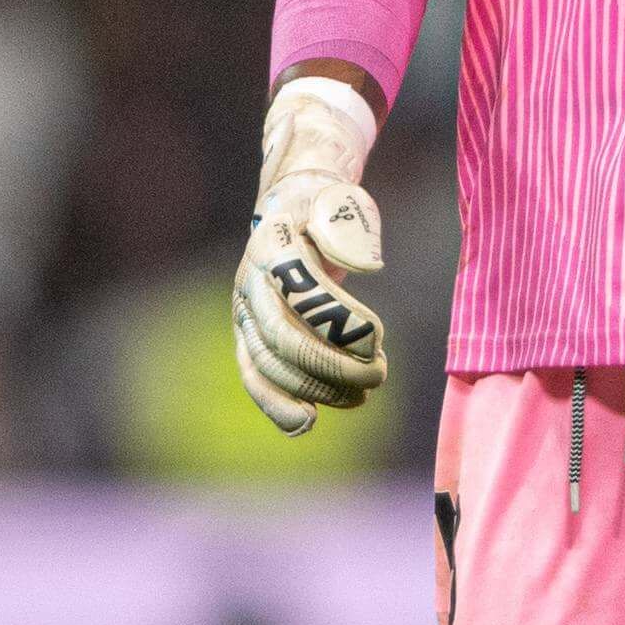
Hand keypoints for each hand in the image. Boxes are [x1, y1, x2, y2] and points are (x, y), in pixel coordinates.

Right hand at [234, 78, 388, 435]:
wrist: (290, 207)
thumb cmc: (326, 206)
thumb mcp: (342, 201)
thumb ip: (350, 229)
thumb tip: (366, 266)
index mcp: (273, 245)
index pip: (301, 293)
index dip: (340, 322)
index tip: (380, 337)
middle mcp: (250, 282)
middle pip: (283, 338)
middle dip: (333, 366)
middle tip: (379, 375)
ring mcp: (244, 312)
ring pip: (269, 365)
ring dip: (316, 389)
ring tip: (360, 397)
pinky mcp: (248, 336)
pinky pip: (254, 377)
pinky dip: (276, 405)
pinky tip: (306, 423)